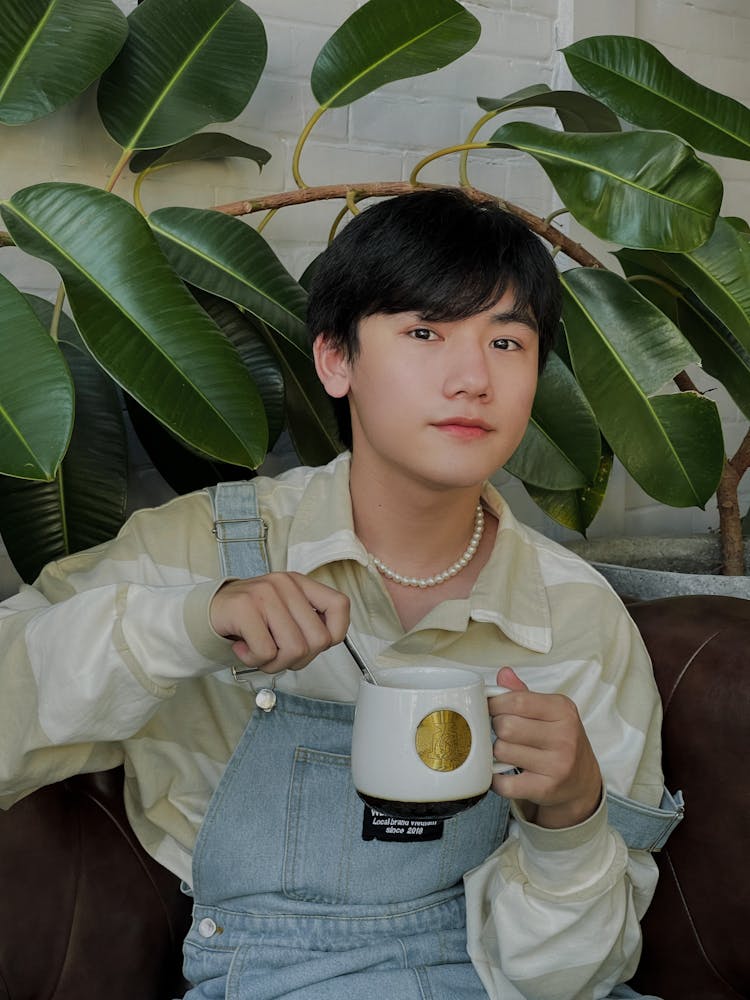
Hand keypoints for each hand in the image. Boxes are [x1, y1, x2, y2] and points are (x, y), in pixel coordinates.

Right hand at [210, 573, 349, 673]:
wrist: (208, 612)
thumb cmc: (251, 618)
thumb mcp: (284, 612)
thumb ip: (307, 623)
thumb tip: (329, 640)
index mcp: (300, 583)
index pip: (340, 605)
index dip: (335, 633)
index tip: (317, 646)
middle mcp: (285, 584)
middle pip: (317, 640)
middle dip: (298, 659)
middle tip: (277, 655)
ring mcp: (265, 594)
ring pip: (294, 650)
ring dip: (275, 664)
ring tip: (260, 653)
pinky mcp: (244, 608)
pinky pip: (266, 652)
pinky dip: (254, 660)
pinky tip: (243, 648)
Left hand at [488, 666, 601, 828]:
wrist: (583, 780)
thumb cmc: (561, 740)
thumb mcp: (550, 712)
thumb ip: (523, 693)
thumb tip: (503, 673)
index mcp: (563, 710)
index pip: (516, 700)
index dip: (495, 704)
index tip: (492, 708)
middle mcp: (564, 736)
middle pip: (506, 726)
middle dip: (497, 728)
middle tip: (504, 732)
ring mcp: (557, 765)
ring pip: (502, 752)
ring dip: (497, 752)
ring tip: (509, 752)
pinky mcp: (546, 789)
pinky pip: (504, 782)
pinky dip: (496, 779)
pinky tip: (503, 773)